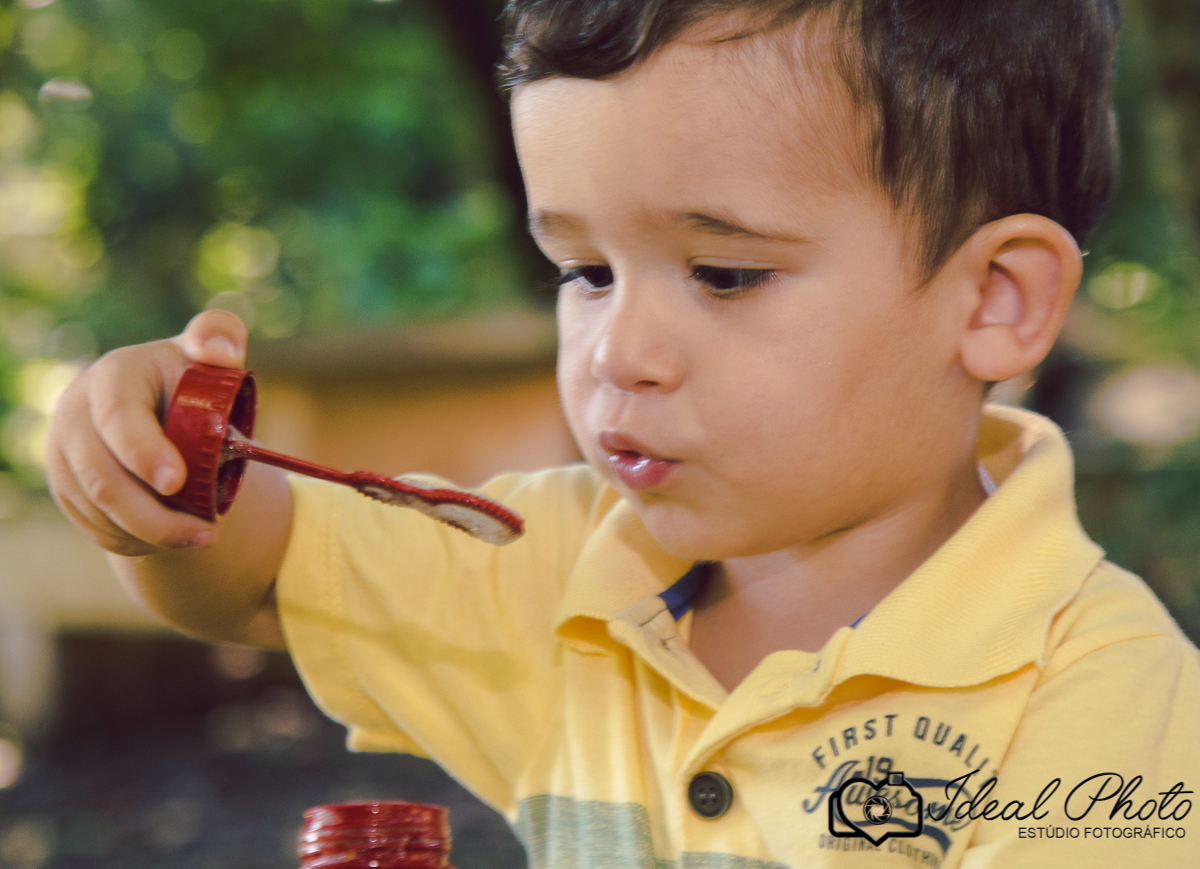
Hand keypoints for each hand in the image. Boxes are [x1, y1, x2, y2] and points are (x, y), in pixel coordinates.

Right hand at [45, 310, 248, 555]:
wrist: (161, 411)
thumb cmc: (192, 381)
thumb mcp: (208, 354)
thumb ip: (219, 335)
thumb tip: (218, 353)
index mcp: (114, 376)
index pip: (117, 416)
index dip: (143, 451)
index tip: (177, 481)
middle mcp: (77, 414)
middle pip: (102, 477)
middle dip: (155, 513)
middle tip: (208, 531)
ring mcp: (64, 454)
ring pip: (98, 509)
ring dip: (152, 532)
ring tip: (203, 536)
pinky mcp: (67, 488)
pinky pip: (96, 527)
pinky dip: (136, 540)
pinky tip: (172, 539)